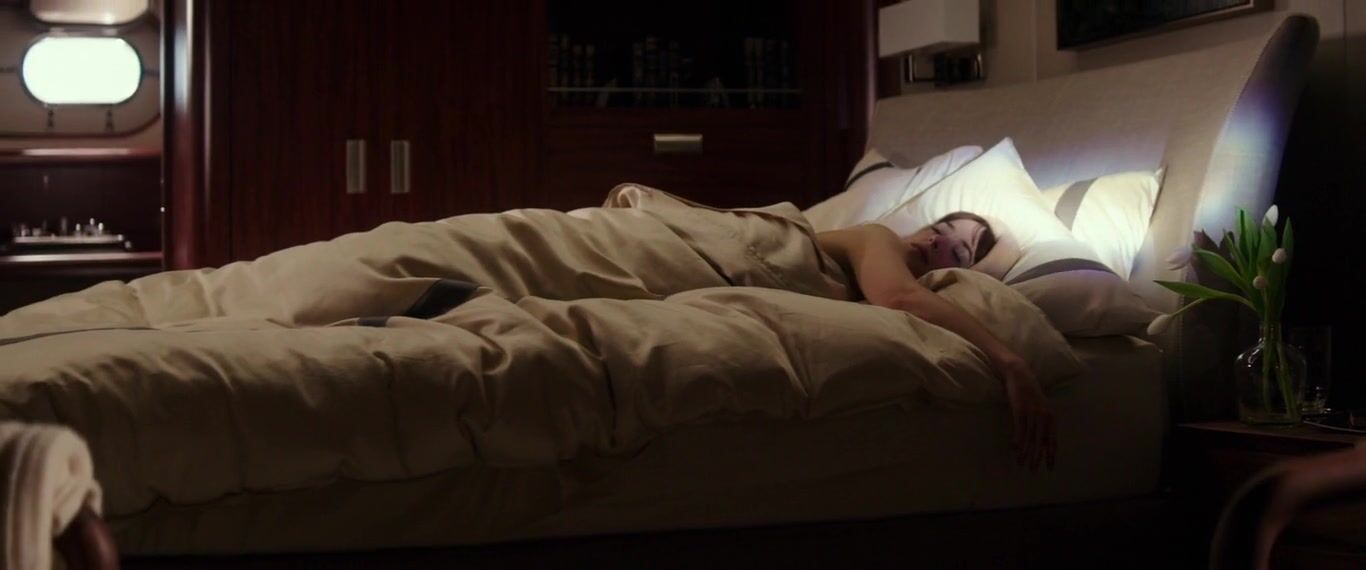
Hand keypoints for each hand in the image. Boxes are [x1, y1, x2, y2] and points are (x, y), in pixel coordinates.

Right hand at [996, 356, 1055, 470]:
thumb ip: (1043, 421)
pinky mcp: (1020, 410)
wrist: (1020, 374)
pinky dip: (1018, 441)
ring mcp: (1032, 413)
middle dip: (1037, 457)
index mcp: (1051, 417)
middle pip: (1041, 442)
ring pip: (1030, 438)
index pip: (1052, 440)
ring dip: (1025, 452)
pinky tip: (1014, 449)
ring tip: (1021, 463)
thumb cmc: (1029, 391)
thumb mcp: (1041, 406)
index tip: (1049, 468)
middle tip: (1033, 469)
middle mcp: (1044, 416)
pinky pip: (1020, 429)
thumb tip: (1042, 438)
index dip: (1051, 455)